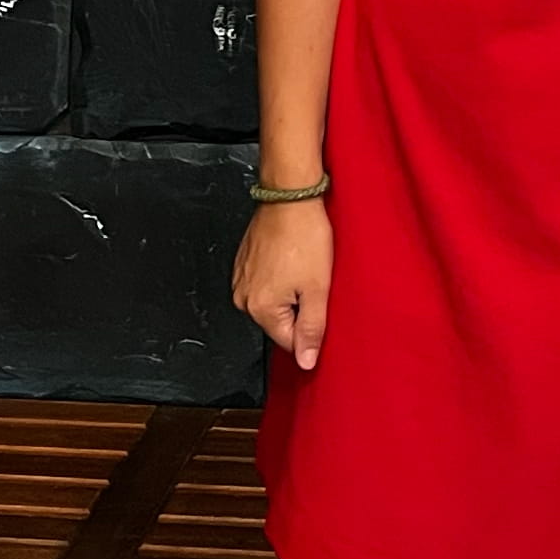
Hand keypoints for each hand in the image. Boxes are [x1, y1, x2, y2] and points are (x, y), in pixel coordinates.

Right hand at [233, 200, 335, 371]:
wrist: (290, 196)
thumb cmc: (304, 236)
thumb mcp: (318, 289)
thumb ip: (311, 329)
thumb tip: (306, 362)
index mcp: (260, 308)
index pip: (289, 342)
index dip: (310, 327)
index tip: (319, 303)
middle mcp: (243, 297)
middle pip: (279, 322)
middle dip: (299, 308)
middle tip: (313, 281)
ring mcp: (240, 279)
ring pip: (273, 302)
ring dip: (290, 291)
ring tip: (302, 267)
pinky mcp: (244, 262)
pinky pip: (265, 282)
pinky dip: (280, 276)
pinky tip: (292, 258)